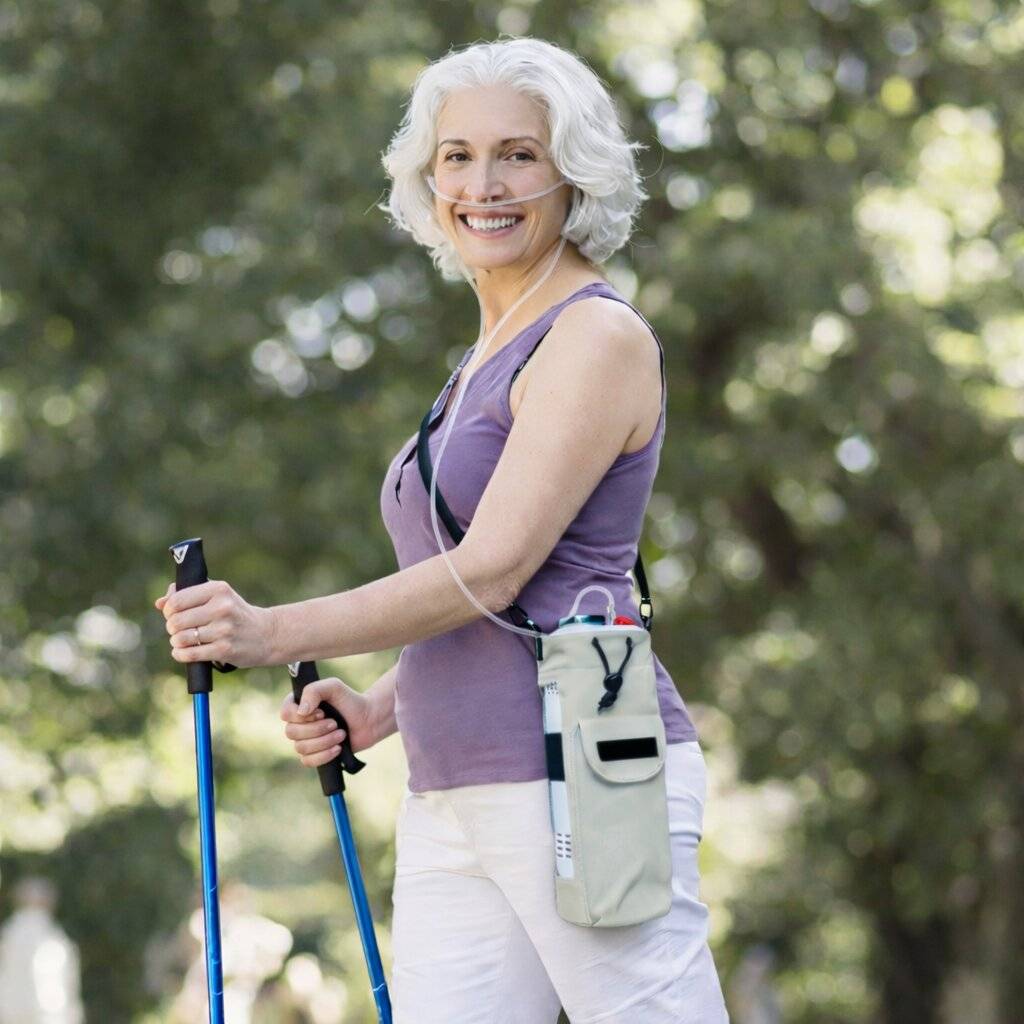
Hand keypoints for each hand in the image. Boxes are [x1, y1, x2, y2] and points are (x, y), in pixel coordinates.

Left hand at [155, 580, 276, 668]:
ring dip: (176, 641)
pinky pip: (190, 654)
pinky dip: (180, 654)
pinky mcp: (225, 649)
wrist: (266, 634)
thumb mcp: (217, 596)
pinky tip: (182, 652)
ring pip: (181, 638)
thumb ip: (187, 594)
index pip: (177, 600)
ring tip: (182, 640)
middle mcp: (222, 607)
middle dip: (172, 627)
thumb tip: (160, 603)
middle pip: (176, 620)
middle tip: (178, 629)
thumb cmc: (234, 613)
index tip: (173, 614)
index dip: (169, 609)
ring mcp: (224, 629)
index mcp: (219, 590)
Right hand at [280, 677, 377, 765]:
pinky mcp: (314, 755)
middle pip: (291, 732)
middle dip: (317, 729)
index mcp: (299, 705)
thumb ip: (314, 691)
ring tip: (341, 734)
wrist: (368, 720)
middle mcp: (298, 723)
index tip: (321, 712)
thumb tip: (300, 712)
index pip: (285, 713)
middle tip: (335, 723)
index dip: (301, 716)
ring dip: (324, 741)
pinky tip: (338, 748)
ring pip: (301, 748)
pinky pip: (308, 761)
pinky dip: (324, 755)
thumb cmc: (349, 701)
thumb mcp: (333, 687)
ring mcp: (305, 740)